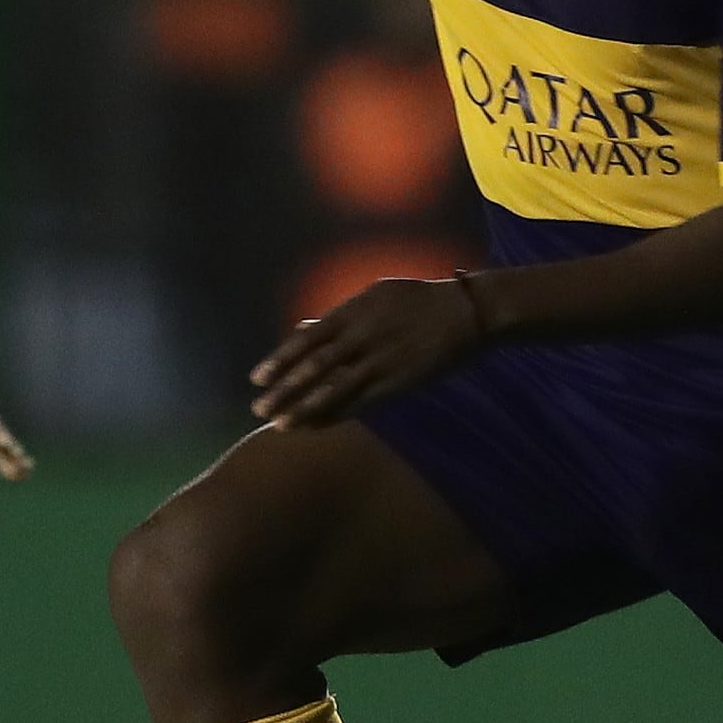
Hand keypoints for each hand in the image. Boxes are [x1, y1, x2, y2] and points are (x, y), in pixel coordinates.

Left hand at [249, 276, 484, 430]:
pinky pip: (361, 402)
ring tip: (281, 425)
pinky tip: (316, 426)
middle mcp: (363, 337)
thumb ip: (337, 315)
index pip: (307, 339)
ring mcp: (381, 361)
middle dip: (284, 390)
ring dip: (305, 409)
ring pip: (335, 389)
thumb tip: (303, 328)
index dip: (280, 361)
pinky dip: (336, 415)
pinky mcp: (398, 382)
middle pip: (315, 368)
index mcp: (354, 312)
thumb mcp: (374, 296)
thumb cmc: (416, 300)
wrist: (465, 313)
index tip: (257, 379)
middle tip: (258, 409)